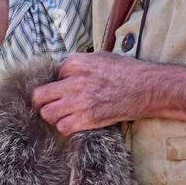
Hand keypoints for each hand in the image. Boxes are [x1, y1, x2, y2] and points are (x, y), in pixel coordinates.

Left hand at [32, 52, 148, 135]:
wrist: (145, 88)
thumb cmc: (127, 71)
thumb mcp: (101, 57)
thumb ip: (79, 63)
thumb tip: (64, 71)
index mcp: (77, 63)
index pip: (51, 75)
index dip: (56, 82)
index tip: (62, 87)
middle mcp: (74, 82)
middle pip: (40, 96)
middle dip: (41, 101)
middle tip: (47, 103)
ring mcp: (80, 102)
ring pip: (47, 114)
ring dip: (53, 115)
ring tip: (62, 114)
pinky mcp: (87, 119)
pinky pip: (62, 127)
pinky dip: (65, 126)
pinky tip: (74, 121)